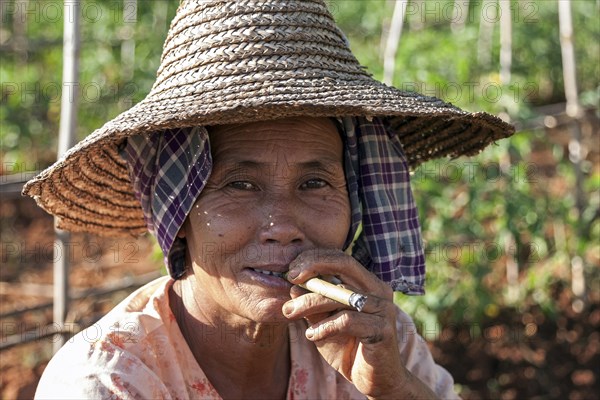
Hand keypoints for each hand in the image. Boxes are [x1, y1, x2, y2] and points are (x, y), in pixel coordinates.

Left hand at [282, 249, 437, 398]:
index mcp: (367, 283)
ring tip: (290, 313)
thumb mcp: (324, 324)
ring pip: (341, 295)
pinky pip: (347, 321)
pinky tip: (311, 336)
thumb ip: (312, 306)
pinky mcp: (383, 330)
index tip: (291, 271)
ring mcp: (383, 309)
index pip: (341, 258)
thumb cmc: (349, 348)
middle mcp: (378, 290)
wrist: (376, 380)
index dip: (315, 259)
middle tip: (290, 278)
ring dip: (310, 302)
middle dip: (314, 266)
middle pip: (344, 265)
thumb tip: (292, 287)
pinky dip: (324, 327)